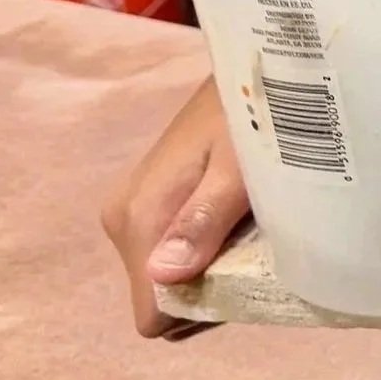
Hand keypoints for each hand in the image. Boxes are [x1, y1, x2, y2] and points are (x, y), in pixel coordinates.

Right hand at [100, 77, 248, 337]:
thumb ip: (204, 217)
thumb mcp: (241, 164)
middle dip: (209, 291)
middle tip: (256, 248)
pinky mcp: (152, 200)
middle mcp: (124, 219)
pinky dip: (210, 249)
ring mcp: (135, 210)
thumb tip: (162, 277)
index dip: (200, 311)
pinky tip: (242, 219)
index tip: (243, 278)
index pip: (152, 314)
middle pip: (162, 299)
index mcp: (135, 219)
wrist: (254, 64)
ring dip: (213, 269)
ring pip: (171, 278)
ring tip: (253, 228)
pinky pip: (177, 252)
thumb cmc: (254, 109)